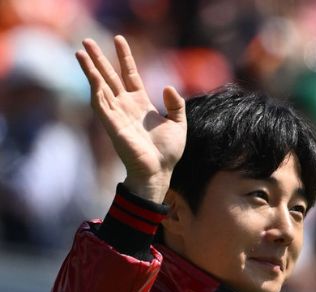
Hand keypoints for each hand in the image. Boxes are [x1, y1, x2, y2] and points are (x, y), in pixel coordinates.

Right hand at [76, 35, 185, 202]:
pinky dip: (96, 91)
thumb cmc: (167, 153)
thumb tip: (168, 86)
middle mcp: (125, 107)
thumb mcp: (178, 124)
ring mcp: (117, 115)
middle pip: (109, 77)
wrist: (159, 172)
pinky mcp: (112, 126)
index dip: (125, 57)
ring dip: (90, 70)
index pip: (129, 74)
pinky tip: (92, 77)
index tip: (119, 39)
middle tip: (87, 40)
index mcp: (140, 104)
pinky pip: (101, 105)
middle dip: (99, 59)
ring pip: (100, 88)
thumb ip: (176, 104)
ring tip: (80, 53)